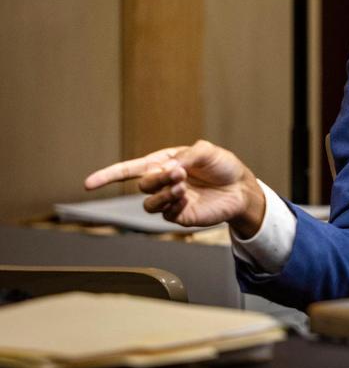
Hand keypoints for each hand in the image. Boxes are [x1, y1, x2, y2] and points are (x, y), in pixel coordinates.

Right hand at [84, 140, 265, 236]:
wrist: (241, 187)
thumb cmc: (223, 165)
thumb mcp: (206, 151)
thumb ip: (185, 156)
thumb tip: (168, 168)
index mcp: (163, 163)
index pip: (129, 170)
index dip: (108, 176)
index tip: (88, 184)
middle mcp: (163, 182)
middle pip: (142, 185)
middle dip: (157, 178)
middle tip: (179, 172)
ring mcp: (170, 201)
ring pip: (149, 203)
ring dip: (163, 193)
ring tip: (183, 186)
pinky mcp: (180, 216)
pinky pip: (166, 214)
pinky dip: (174, 205)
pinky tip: (188, 198)